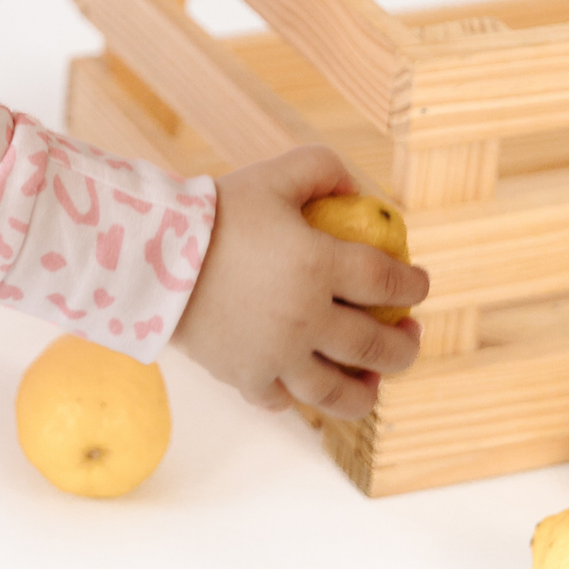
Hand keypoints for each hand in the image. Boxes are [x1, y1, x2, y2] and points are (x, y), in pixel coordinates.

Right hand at [169, 144, 429, 420]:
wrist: (149, 252)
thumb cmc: (213, 211)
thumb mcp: (271, 175)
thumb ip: (320, 169)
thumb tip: (356, 188)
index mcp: (318, 266)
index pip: (389, 283)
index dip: (414, 285)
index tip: (418, 283)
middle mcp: (307, 319)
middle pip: (378, 346)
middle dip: (406, 345)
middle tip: (410, 334)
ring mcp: (277, 355)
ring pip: (340, 393)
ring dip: (367, 387)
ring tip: (372, 377)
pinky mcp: (245, 376)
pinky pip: (284, 399)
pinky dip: (298, 395)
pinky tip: (303, 381)